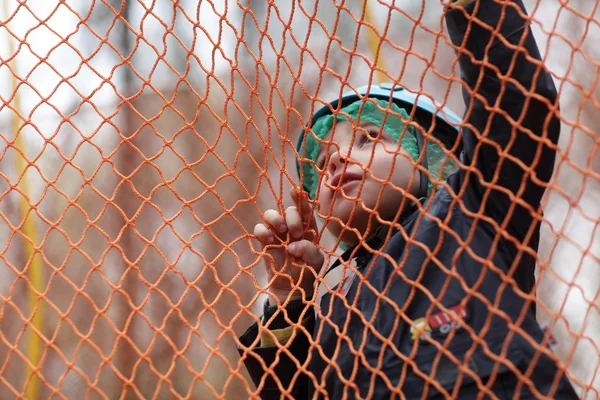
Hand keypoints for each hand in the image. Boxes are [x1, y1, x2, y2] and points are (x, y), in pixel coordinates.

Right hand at [254, 188, 324, 302]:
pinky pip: (259, 228)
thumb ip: (309, 250)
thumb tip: (292, 245)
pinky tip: (268, 239)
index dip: (301, 199)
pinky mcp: (265, 241)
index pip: (305, 209)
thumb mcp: (315, 261)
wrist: (292, 287)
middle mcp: (292, 227)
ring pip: (271, 214)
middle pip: (289, 210)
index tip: (296, 192)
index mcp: (308, 228)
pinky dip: (262, 230)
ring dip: (276, 218)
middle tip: (296, 233)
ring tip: (282, 231)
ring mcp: (277, 233)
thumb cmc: (307, 271)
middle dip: (293, 218)